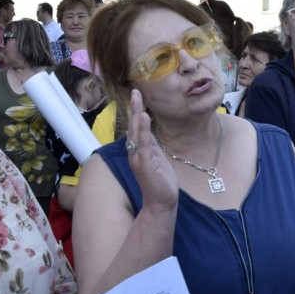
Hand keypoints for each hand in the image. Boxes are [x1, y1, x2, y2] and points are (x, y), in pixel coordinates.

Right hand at [127, 89, 178, 212]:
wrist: (162, 202)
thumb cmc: (160, 181)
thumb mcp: (156, 158)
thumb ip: (151, 144)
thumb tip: (148, 129)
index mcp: (138, 150)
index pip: (135, 127)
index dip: (135, 111)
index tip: (137, 95)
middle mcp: (134, 152)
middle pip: (132, 126)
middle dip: (134, 107)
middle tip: (135, 90)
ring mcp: (139, 157)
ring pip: (136, 132)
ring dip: (136, 113)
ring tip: (137, 98)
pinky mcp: (145, 163)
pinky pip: (144, 143)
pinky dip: (142, 129)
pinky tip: (143, 116)